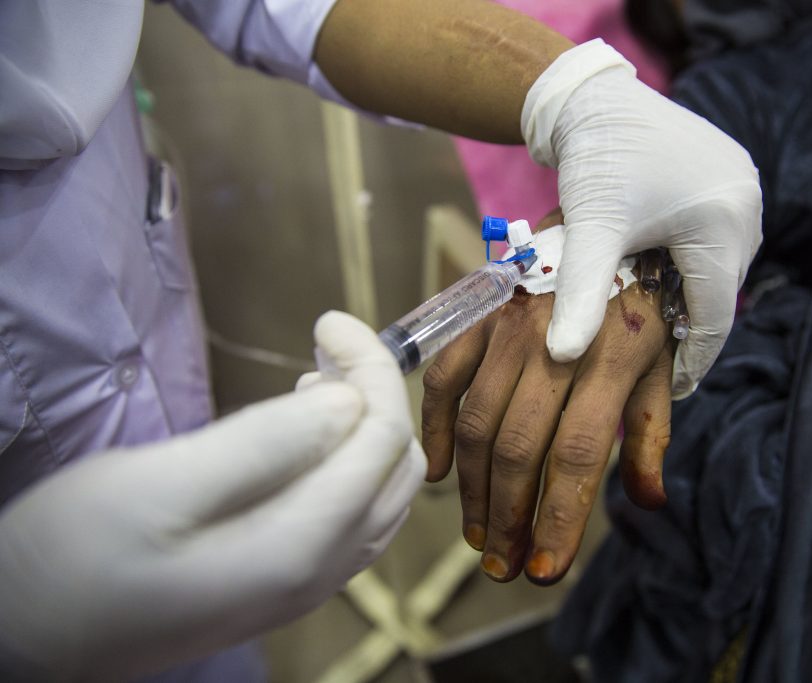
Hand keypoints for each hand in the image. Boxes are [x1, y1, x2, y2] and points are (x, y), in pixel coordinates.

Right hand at [0, 311, 423, 681]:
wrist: (26, 640)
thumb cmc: (74, 559)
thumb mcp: (158, 486)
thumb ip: (264, 443)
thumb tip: (347, 399)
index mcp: (300, 547)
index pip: (381, 440)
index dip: (370, 368)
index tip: (328, 320)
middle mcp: (321, 573)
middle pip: (394, 467)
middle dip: (376, 393)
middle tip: (324, 344)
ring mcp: (305, 586)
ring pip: (379, 494)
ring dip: (363, 427)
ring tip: (314, 381)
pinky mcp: (280, 584)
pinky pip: (350, 516)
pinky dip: (345, 463)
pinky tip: (303, 436)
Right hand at [421, 254, 672, 584]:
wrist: (612, 221)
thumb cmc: (643, 306)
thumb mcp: (662, 367)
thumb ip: (651, 435)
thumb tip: (647, 503)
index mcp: (612, 360)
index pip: (577, 455)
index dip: (558, 518)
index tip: (546, 569)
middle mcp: (555, 344)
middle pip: (518, 448)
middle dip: (508, 518)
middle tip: (503, 566)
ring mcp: (509, 327)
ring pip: (477, 423)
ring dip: (472, 489)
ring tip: (480, 536)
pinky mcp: (478, 314)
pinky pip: (443, 377)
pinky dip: (433, 427)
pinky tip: (438, 473)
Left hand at [522, 39, 762, 396]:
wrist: (594, 97)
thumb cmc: (596, 157)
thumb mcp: (592, 229)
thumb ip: (581, 294)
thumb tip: (562, 357)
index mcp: (726, 222)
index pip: (716, 315)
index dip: (694, 359)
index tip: (673, 391)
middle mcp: (746, 205)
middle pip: (720, 292)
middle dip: (688, 329)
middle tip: (657, 366)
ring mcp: (741, 189)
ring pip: (717, 267)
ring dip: (688, 297)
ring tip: (655, 329)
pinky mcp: (726, 178)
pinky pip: (715, 240)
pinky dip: (688, 265)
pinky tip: (657, 280)